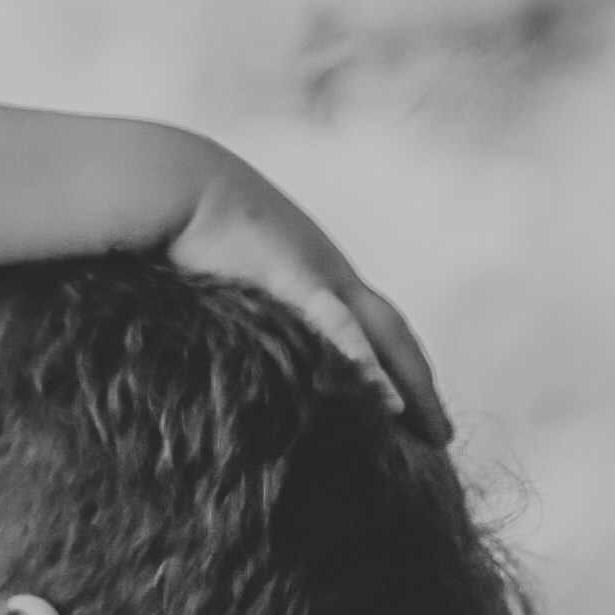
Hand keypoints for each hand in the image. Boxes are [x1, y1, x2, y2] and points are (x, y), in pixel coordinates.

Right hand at [158, 151, 446, 433]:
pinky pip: (339, 327)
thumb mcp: (218, 274)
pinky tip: (389, 402)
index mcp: (311, 269)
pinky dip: (365, 362)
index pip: (367, 321)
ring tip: (433, 433)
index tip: (408, 407)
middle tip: (443, 435)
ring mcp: (318, 272)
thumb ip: (234, 304)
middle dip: (419, 383)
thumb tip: (215, 354)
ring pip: (381, 335)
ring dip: (410, 384)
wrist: (171, 178)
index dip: (391, 363)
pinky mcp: (296, 277)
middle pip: (392, 332)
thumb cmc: (182, 221)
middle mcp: (327, 270)